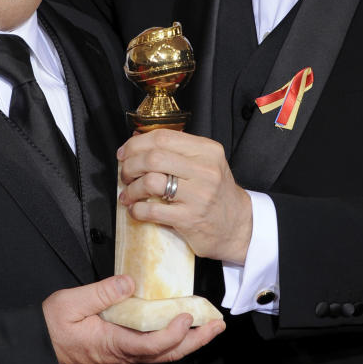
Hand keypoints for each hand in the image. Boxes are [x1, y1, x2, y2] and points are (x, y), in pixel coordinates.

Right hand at [43, 274, 223, 363]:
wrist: (33, 353)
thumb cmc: (47, 330)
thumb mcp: (69, 303)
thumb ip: (101, 292)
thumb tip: (129, 282)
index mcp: (112, 344)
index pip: (153, 345)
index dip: (174, 333)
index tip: (187, 316)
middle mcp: (121, 356)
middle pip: (167, 355)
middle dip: (195, 341)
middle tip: (216, 326)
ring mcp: (121, 358)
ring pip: (161, 355)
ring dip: (186, 342)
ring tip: (205, 327)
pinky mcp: (117, 355)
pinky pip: (150, 352)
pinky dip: (169, 341)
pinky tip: (175, 328)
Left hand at [117, 130, 252, 264]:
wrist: (237, 226)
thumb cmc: (216, 193)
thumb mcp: (206, 163)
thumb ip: (177, 151)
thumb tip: (137, 140)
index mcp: (208, 151)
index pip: (163, 137)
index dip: (136, 144)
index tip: (124, 153)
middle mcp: (205, 170)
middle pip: (153, 157)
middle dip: (130, 165)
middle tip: (125, 174)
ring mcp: (198, 195)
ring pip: (150, 182)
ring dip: (131, 188)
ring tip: (129, 194)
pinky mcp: (189, 218)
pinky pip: (152, 210)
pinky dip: (137, 209)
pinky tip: (135, 209)